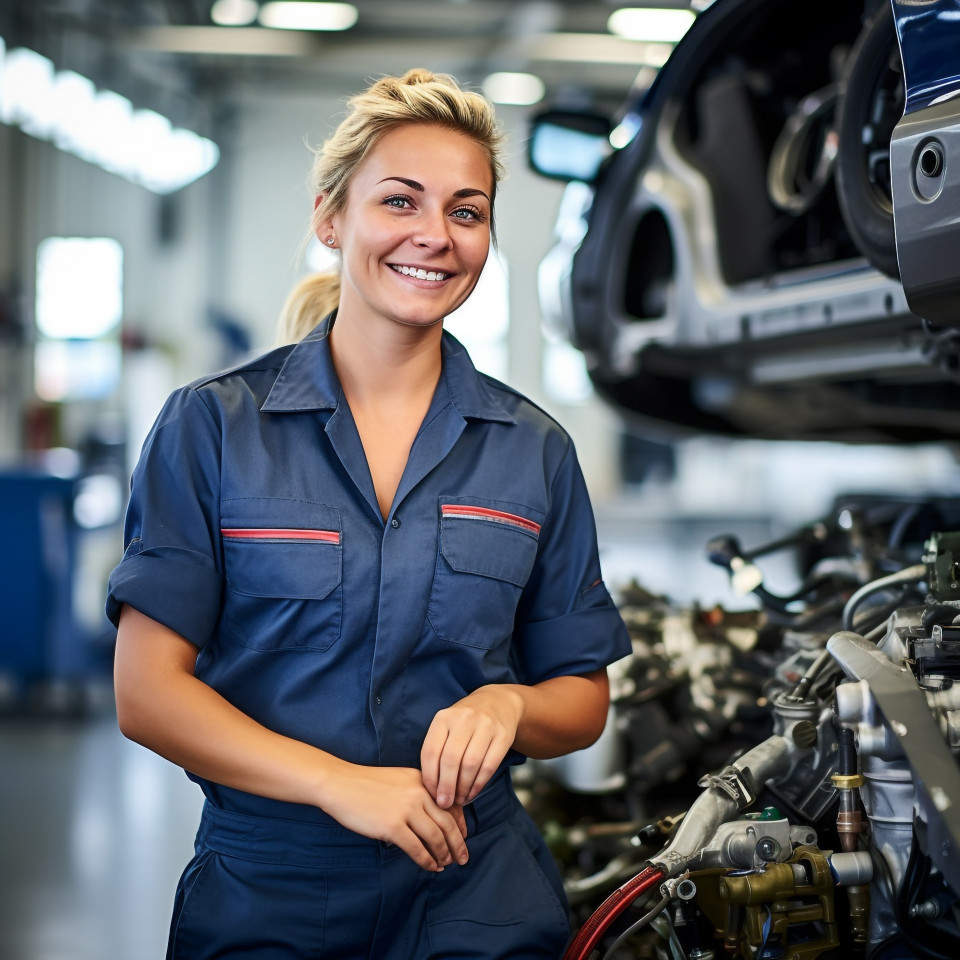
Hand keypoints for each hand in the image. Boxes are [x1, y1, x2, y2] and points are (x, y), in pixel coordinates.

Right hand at [320, 763, 467, 871]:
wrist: (340, 784)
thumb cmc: (366, 784)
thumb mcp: (399, 779)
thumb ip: (417, 793)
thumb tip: (433, 818)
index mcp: (422, 781)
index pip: (451, 804)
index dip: (460, 824)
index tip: (463, 837)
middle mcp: (419, 793)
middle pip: (448, 823)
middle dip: (458, 843)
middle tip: (463, 858)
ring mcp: (406, 810)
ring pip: (436, 837)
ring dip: (444, 854)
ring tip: (447, 864)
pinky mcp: (393, 826)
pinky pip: (417, 848)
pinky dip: (427, 860)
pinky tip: (431, 867)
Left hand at [421, 684, 523, 808]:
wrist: (498, 702)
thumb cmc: (465, 722)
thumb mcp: (447, 726)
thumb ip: (438, 751)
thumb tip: (431, 789)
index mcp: (443, 717)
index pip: (431, 752)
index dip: (430, 778)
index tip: (431, 795)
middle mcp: (464, 718)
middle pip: (451, 759)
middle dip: (446, 787)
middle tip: (444, 803)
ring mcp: (485, 725)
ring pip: (471, 764)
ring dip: (463, 788)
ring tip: (459, 799)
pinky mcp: (503, 735)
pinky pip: (489, 766)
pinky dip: (479, 784)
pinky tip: (473, 793)